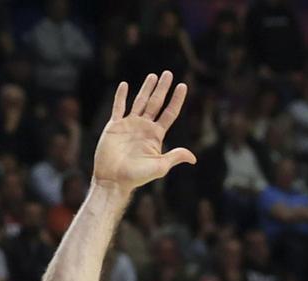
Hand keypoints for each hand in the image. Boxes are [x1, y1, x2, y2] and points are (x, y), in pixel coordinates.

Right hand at [93, 72, 195, 192]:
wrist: (114, 179)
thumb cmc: (138, 176)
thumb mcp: (160, 166)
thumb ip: (175, 157)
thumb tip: (193, 158)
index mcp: (156, 135)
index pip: (169, 113)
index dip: (176, 99)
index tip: (183, 86)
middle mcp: (144, 127)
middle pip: (156, 103)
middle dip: (162, 88)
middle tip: (168, 73)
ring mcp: (129, 125)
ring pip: (139, 102)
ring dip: (146, 88)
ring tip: (153, 76)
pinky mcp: (114, 126)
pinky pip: (118, 107)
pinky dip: (121, 96)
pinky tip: (126, 85)